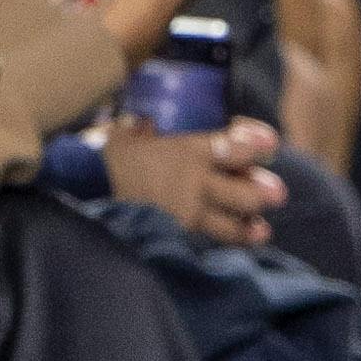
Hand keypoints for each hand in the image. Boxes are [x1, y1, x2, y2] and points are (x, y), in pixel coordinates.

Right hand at [102, 114, 282, 246]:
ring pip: (232, 223)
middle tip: (276, 192)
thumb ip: (149, 125)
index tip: (270, 142)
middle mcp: (195, 183)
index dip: (256, 144)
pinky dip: (232, 241)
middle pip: (243, 192)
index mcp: (188, 151)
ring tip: (260, 228)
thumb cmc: (112, 158)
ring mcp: (189, 212)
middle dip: (263, 192)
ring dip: (250, 226)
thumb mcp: (130, 133)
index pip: (234, 147)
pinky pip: (213, 240)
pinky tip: (244, 240)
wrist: (84, 191)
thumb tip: (148, 119)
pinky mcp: (180, 233)